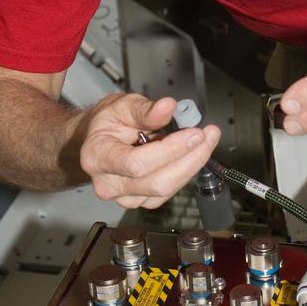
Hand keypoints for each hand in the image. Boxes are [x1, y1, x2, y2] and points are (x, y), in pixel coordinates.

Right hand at [79, 93, 220, 208]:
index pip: (138, 163)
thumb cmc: (107, 123)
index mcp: (98, 158)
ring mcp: (125, 197)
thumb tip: (167, 107)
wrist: (98, 139)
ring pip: (167, 190)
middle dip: (190, 159)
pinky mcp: (141, 200)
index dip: (171, 150)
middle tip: (208, 135)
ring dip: (192, 164)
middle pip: (158, 183)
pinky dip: (185, 171)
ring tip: (204, 140)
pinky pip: (170, 191)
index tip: (194, 133)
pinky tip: (192, 153)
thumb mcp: (121, 106)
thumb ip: (145, 109)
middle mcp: (109, 184)